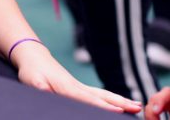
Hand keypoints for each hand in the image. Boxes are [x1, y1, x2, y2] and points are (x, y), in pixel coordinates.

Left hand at [12, 42, 141, 112]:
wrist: (34, 57)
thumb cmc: (31, 71)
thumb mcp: (31, 80)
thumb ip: (39, 87)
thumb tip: (43, 90)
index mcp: (66, 87)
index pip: (87, 98)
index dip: (103, 106)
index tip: (118, 110)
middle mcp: (77, 86)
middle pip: (102, 96)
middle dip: (121, 103)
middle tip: (138, 108)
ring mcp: (80, 86)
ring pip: (104, 95)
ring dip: (120, 100)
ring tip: (137, 106)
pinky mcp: (79, 87)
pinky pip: (99, 95)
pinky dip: (112, 99)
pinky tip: (121, 104)